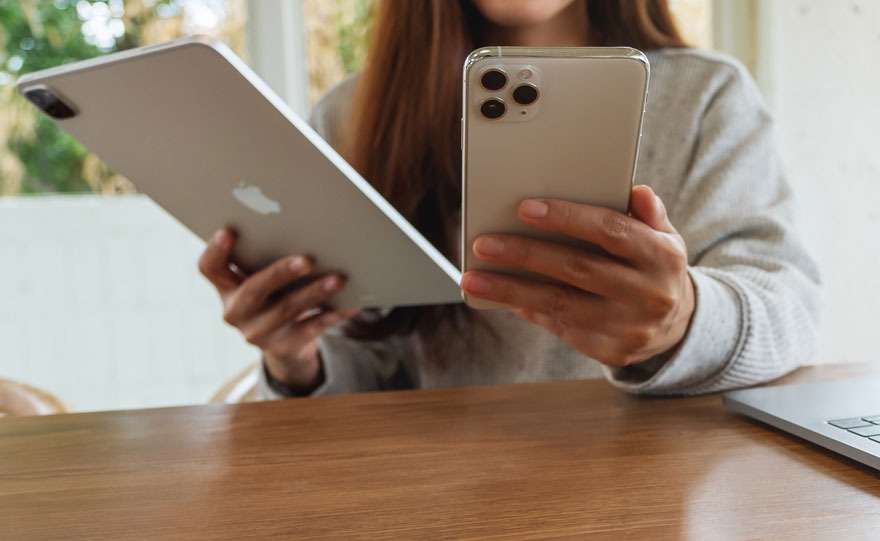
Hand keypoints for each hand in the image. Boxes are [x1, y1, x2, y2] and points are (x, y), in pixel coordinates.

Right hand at [198, 229, 356, 391]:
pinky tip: (350, 303)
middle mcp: (236, 312)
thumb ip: (268, 259)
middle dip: (279, 274)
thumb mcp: (265, 280)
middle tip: (305, 260)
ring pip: (287, 310)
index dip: (215, 251)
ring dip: (314, 293)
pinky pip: (311, 329)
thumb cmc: (277, 296)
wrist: (287, 344)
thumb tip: (306, 230)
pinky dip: (333, 314)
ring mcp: (258, 333)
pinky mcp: (284, 347)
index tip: (227, 232)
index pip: (209, 268)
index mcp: (227, 288)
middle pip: (253, 290)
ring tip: (337, 280)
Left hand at [460, 185, 694, 366]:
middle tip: (484, 244)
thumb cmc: (654, 268)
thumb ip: (647, 214)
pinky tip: (502, 296)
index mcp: (662, 257)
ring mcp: (628, 328)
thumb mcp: (664, 237)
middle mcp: (648, 295)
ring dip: (511, 291)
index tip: (524, 208)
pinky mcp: (610, 352)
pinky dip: (528, 310)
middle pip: (577, 269)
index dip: (567, 218)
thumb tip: (635, 191)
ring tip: (473, 279)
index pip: (611, 231)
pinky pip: (560, 327)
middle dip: (525, 255)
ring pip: (560, 304)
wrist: (678, 327)